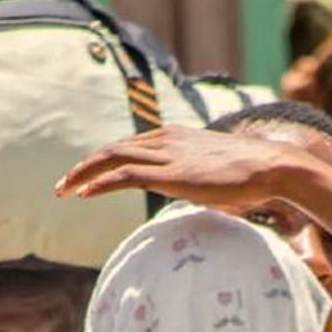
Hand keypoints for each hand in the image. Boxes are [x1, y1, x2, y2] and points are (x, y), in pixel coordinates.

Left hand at [55, 126, 307, 212]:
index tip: (82, 178)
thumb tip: (190, 190)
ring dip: (83, 175)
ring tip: (63, 191)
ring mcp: (167, 156)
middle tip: (61, 186)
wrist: (271, 167)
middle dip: (82, 168)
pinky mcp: (171, 174)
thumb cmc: (249, 174)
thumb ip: (192, 176)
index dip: (100, 161)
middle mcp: (165, 141)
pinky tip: (85, 194)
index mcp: (173, 137)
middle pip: (112, 150)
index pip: (126, 146)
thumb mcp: (210, 172)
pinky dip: (102, 183)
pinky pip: (126, 176)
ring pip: (112, 159)